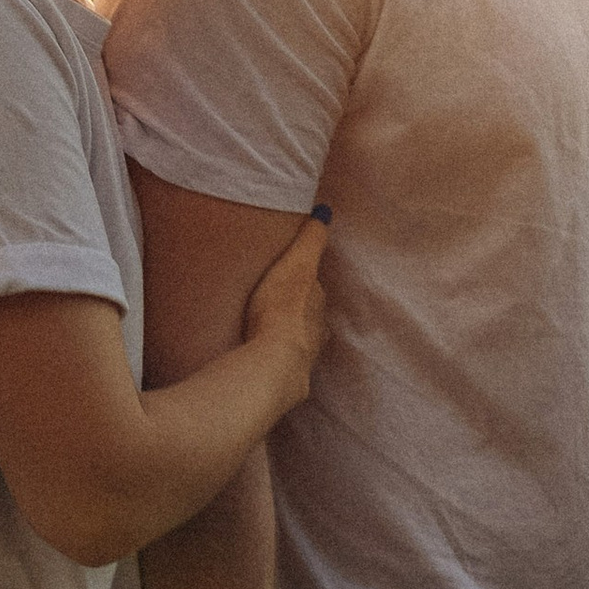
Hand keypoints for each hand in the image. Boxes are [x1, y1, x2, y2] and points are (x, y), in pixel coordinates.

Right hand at [238, 211, 330, 396]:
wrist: (275, 361)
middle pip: (308, 315)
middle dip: (297, 309)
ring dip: (288, 334)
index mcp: (317, 302)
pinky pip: (282, 361)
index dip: (305, 281)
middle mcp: (316, 330)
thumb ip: (310, 240)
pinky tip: (263, 356)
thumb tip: (325, 212)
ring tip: (269, 329)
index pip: (314, 287)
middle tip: (278, 302)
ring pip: (299, 339)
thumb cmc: (282, 309)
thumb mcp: (297, 265)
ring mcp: (304, 355)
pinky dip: (276, 356)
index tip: (294, 277)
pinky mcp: (286, 377)